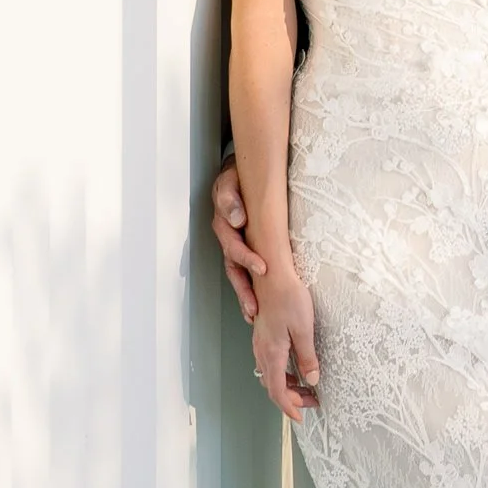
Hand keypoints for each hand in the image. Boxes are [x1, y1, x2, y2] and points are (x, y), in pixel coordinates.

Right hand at [211, 161, 263, 321]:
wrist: (239, 174)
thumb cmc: (236, 178)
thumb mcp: (229, 181)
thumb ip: (230, 198)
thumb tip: (237, 219)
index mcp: (225, 224)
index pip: (233, 245)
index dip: (246, 258)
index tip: (262, 268)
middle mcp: (228, 238)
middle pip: (233, 268)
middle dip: (243, 289)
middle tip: (254, 306)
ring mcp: (234, 245)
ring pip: (237, 275)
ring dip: (245, 295)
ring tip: (254, 314)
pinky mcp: (245, 248)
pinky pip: (245, 272)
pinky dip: (250, 290)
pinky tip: (257, 306)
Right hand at [251, 267, 320, 418]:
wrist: (272, 274)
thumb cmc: (289, 297)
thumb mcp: (304, 329)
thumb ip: (307, 357)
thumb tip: (311, 381)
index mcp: (272, 352)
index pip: (277, 390)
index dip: (289, 406)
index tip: (300, 417)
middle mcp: (262, 350)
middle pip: (272, 385)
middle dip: (291, 399)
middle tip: (311, 403)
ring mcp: (261, 343)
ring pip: (270, 375)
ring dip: (286, 386)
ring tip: (306, 389)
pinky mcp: (263, 335)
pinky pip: (269, 363)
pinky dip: (281, 373)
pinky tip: (294, 369)